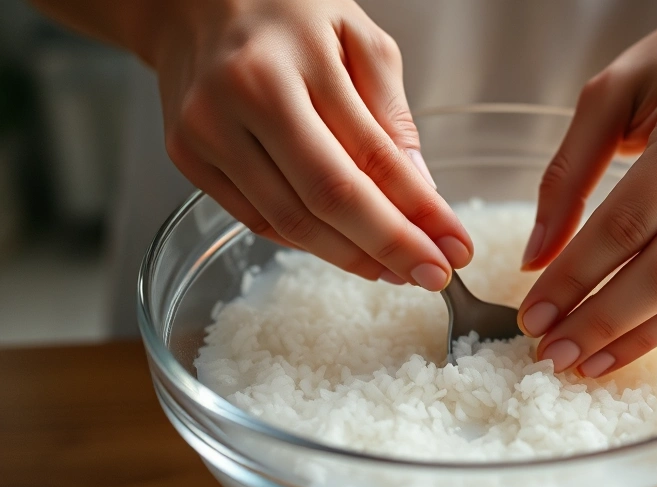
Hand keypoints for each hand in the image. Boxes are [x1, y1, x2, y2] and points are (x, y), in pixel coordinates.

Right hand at [152, 0, 471, 289]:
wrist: (194, 2)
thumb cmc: (287, 13)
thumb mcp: (359, 38)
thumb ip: (392, 115)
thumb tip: (422, 193)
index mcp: (294, 61)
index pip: (371, 155)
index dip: (420, 211)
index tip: (456, 246)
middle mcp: (241, 98)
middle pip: (327, 198)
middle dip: (390, 246)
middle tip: (433, 277)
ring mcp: (206, 133)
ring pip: (290, 222)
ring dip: (352, 256)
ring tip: (396, 269)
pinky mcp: (188, 158)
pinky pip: (258, 220)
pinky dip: (308, 243)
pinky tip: (346, 248)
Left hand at [518, 1, 656, 375]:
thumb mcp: (606, 95)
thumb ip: (567, 175)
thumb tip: (535, 257)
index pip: (623, 225)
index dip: (573, 278)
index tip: (531, 316)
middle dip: (601, 322)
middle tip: (550, 355)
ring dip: (635, 338)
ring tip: (584, 365)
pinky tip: (627, 343)